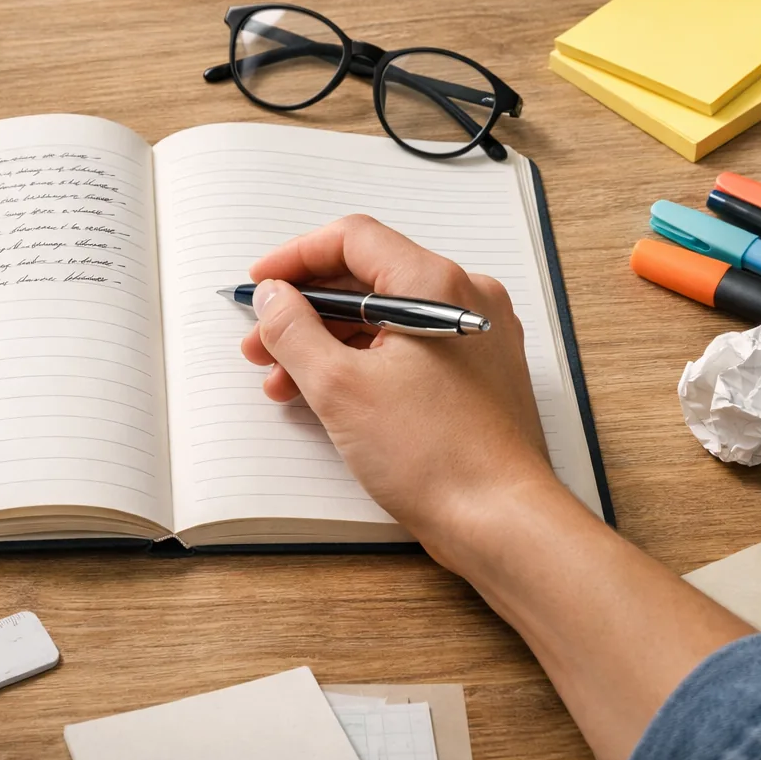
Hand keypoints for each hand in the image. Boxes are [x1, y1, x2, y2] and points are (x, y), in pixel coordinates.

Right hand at [240, 215, 559, 550]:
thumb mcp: (339, 388)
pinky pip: (406, 350)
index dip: (296, 258)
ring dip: (327, 343)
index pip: (353, 240)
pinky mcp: (473, 375)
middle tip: (260, 341)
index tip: (261, 284)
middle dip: (304, 310)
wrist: (500, 520)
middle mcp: (463, 299)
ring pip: (384, 319)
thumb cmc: (436, 456)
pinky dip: (362, 364)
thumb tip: (273, 298)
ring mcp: (472, 338)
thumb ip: (293, 331)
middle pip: (367, 279)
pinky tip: (325, 395)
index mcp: (435, 285)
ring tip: (282, 381)